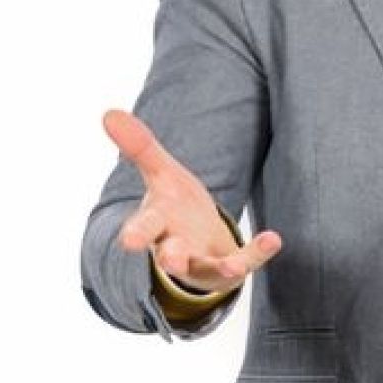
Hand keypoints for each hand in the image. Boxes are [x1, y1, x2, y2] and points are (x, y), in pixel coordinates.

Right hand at [104, 108, 281, 292]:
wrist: (201, 242)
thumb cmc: (175, 207)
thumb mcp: (162, 174)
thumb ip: (140, 148)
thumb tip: (108, 112)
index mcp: (157, 224)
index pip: (144, 227)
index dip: (137, 233)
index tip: (129, 241)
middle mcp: (175, 248)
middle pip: (170, 255)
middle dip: (170, 258)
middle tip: (170, 260)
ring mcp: (201, 262)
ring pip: (206, 269)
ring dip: (220, 269)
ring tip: (234, 270)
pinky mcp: (227, 267)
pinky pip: (244, 262)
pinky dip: (258, 253)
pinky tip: (273, 239)